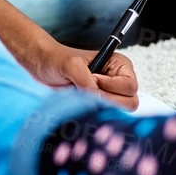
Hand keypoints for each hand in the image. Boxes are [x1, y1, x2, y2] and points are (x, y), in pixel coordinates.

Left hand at [23, 42, 139, 111]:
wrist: (45, 66)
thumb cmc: (58, 59)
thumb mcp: (71, 65)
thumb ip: (86, 80)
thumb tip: (97, 97)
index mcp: (120, 65)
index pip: (130, 85)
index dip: (111, 86)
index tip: (93, 79)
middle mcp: (119, 80)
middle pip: (130, 101)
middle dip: (108, 98)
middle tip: (87, 89)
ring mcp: (111, 94)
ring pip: (121, 111)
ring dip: (101, 105)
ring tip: (84, 93)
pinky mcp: (101, 104)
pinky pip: (107, 115)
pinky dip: (95, 111)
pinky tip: (83, 100)